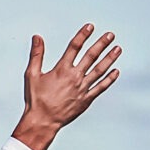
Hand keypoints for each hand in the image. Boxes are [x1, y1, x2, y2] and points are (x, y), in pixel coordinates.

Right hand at [13, 25, 119, 149]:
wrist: (42, 122)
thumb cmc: (36, 100)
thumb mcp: (32, 75)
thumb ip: (36, 55)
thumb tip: (37, 38)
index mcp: (61, 70)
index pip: (75, 47)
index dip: (83, 35)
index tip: (90, 27)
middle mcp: (74, 77)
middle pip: (91, 56)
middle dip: (101, 44)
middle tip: (110, 35)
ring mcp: (82, 88)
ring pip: (99, 70)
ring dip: (109, 58)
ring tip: (117, 49)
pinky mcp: (86, 99)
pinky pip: (101, 87)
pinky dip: (109, 79)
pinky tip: (116, 71)